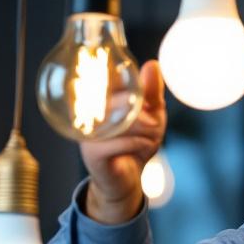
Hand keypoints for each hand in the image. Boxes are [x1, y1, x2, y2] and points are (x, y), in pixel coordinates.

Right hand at [82, 60, 165, 224]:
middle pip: (113, 99)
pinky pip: (114, 142)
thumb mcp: (152, 116)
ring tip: (152, 135)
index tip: (128, 74)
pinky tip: (144, 146)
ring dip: (141, 127)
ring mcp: (88, 133)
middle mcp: (89, 113)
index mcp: (101, 100)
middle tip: (155, 122)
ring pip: (115, 120)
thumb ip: (152, 92)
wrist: (128, 180)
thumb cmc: (136, 144)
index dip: (114, 71)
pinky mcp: (92, 153)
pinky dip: (135, 142)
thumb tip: (152, 64)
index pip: (104, 77)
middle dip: (141, 110)